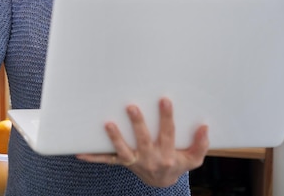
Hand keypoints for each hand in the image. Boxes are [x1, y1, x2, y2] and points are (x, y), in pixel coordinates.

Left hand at [76, 98, 208, 187]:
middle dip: (137, 124)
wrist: (161, 183)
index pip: (168, 133)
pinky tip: (79, 152)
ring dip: (115, 138)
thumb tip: (204, 127)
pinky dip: (93, 157)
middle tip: (131, 107)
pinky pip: (107, 160)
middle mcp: (150, 158)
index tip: (164, 100)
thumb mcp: (192, 159)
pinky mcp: (123, 163)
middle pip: (143, 140)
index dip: (166, 117)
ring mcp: (134, 161)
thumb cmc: (176, 164)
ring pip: (123, 151)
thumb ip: (200, 145)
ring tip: (107, 124)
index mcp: (168, 155)